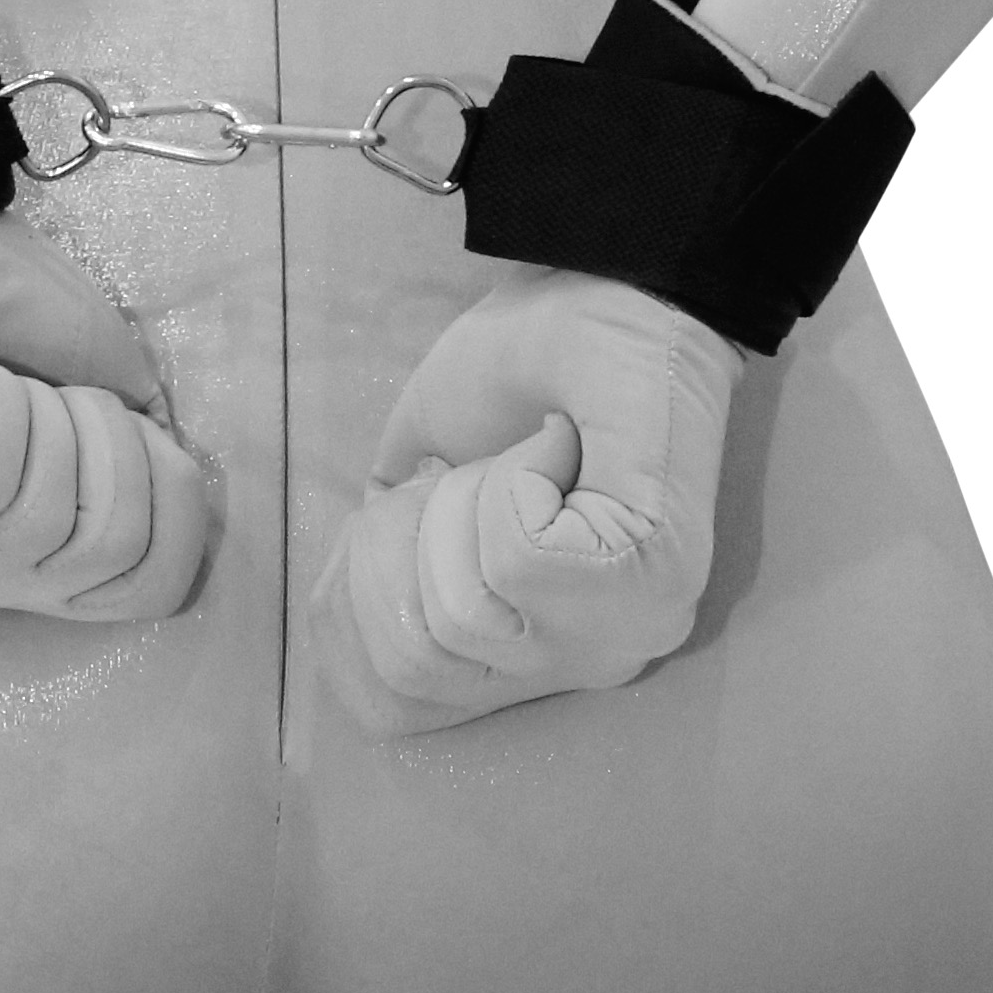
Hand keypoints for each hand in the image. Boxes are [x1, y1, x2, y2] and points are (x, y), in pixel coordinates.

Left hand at [0, 215, 216, 623]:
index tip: (142, 430)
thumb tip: (180, 494)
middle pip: (112, 546)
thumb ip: (144, 455)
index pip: (148, 593)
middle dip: (105, 437)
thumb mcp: (102, 381)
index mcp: (31, 556)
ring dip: (36, 407)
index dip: (179, 510)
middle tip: (49, 388)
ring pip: (44, 513)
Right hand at [313, 272, 739, 733]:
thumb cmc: (522, 371)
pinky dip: (514, 481)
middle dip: (407, 538)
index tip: (409, 502)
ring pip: (463, 618)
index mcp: (531, 656)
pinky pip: (516, 561)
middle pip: (414, 659)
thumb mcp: (410, 476)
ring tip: (529, 454)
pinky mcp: (648, 582)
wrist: (608, 290)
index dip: (357, 601)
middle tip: (473, 468)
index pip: (393, 703)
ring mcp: (623, 634)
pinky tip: (566, 449)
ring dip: (464, 503)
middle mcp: (584, 667)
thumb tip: (344, 606)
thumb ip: (377, 559)